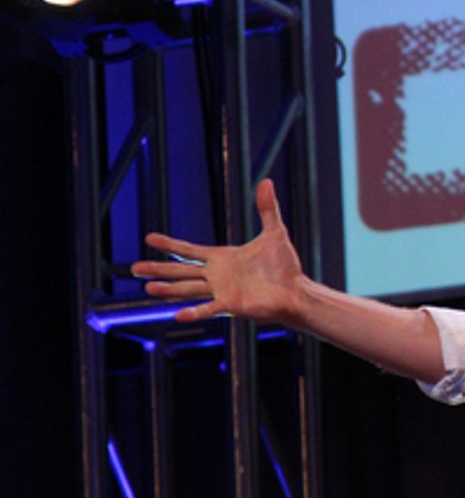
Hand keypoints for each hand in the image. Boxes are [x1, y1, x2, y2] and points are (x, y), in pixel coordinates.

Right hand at [132, 179, 306, 325]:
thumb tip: (266, 181)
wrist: (296, 291)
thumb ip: (267, 209)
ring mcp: (222, 290)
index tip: (149, 238)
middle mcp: (217, 275)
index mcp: (222, 258)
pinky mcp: (231, 304)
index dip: (169, 244)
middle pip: (181, 271)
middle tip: (134, 268)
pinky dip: (194, 312)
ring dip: (168, 289)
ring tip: (148, 287)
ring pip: (188, 289)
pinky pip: (208, 308)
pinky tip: (177, 315)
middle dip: (158, 269)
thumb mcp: (275, 232)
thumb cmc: (285, 267)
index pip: (189, 250)